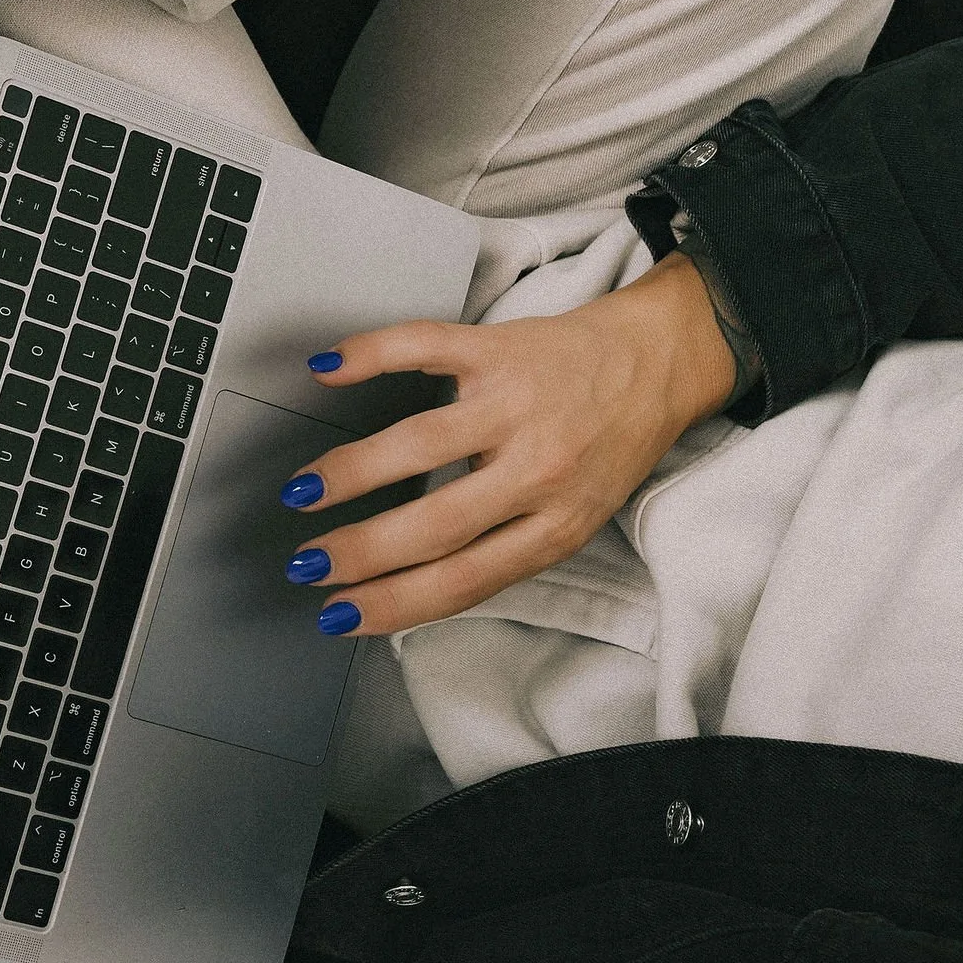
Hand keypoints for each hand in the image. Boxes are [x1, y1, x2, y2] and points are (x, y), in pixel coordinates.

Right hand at [282, 253, 739, 636]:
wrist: (658, 363)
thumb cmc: (608, 444)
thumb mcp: (572, 517)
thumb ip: (505, 548)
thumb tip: (410, 587)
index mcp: (556, 524)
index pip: (462, 579)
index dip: (393, 603)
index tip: (340, 615)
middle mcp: (538, 468)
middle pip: (434, 523)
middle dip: (360, 551)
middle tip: (309, 561)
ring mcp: (517, 404)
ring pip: (421, 444)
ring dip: (351, 472)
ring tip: (305, 491)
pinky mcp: (500, 347)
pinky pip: (425, 347)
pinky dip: (370, 355)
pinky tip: (329, 371)